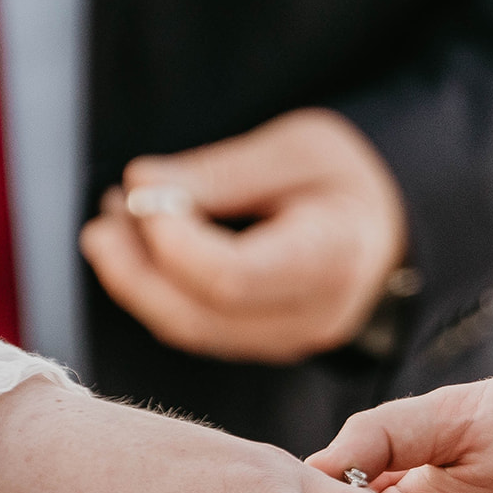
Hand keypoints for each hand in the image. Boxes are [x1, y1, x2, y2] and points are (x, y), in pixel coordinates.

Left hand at [79, 108, 406, 363]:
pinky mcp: (262, 343)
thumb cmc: (345, 177)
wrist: (387, 225)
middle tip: (105, 216)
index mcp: (331, 259)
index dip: (172, 240)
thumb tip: (141, 186)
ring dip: (137, 281)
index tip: (143, 189)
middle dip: (137, 269)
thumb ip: (219, 172)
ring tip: (112, 226)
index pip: (232, 278)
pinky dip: (158, 292)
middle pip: (200, 317)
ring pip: (191, 330)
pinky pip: (198, 329)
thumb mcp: (294, 148)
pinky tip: (139, 249)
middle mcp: (311, 317)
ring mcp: (286, 340)